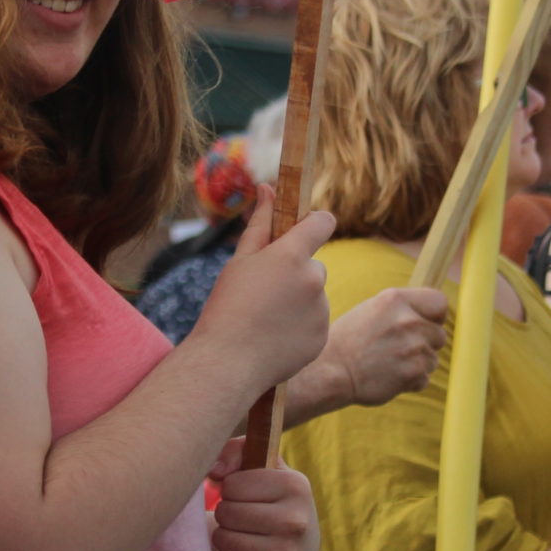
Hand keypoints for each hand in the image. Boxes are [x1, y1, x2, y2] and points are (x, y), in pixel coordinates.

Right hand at [190, 189, 334, 394]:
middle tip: (264, 293)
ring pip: (314, 296)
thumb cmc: (227, 307)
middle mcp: (314, 279)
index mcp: (292, 254)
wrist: (228, 362)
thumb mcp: (241, 261)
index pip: (322, 222)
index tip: (304, 231)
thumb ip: (261, 224)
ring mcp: (321, 310)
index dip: (315, 223)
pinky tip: (274, 337)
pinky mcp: (322, 336)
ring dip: (298, 302)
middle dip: (295, 273)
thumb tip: (269, 188)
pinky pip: (315, 323)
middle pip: (314, 265)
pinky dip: (300, 327)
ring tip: (266, 320)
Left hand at [207, 437, 318, 550]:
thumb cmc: (273, 501)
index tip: (247, 496)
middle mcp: (296, 520)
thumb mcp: (263, 468)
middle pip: (227, 512)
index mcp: (295, 486)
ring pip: (223, 539)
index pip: (232, 484)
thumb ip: (235, 451)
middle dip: (227, 514)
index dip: (232, 490)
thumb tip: (214, 471)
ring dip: (225, 538)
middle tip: (243, 518)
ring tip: (243, 536)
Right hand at [322, 286, 449, 406]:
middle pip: (439, 334)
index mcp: (396, 299)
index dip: (435, 316)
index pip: (439, 302)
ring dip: (417, 364)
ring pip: (432, 359)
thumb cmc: (348, 341)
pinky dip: (411, 381)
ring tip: (390, 364)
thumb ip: (401, 309)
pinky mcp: (414, 371)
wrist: (331, 371)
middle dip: (425, 344)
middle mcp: (408, 320)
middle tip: (399, 350)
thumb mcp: (372, 310)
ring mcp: (413, 346)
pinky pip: (424, 378)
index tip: (427, 324)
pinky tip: (389, 377)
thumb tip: (428, 315)